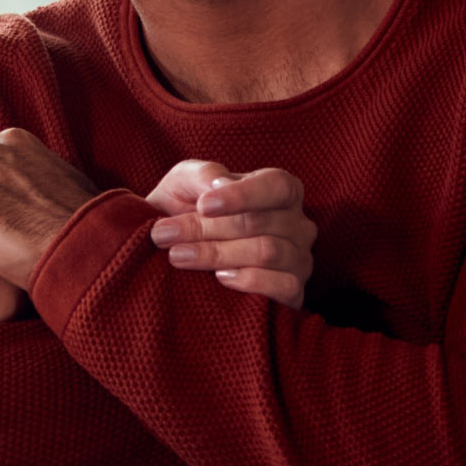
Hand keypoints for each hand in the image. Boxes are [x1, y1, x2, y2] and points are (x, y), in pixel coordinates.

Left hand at [145, 160, 314, 308]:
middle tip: (164, 234)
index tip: (202, 206)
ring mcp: (300, 258)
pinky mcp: (294, 291)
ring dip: (216, 254)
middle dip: (207, 228)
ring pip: (268, 252)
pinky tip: (220, 278)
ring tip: (178, 255)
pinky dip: (251, 281)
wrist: (175, 253)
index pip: (276, 185)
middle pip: (260, 222)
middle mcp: (298, 223)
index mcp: (280, 189)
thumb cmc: (186, 210)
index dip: (242, 195)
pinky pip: (285, 286)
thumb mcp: (184, 184)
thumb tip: (220, 182)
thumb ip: (201, 175)